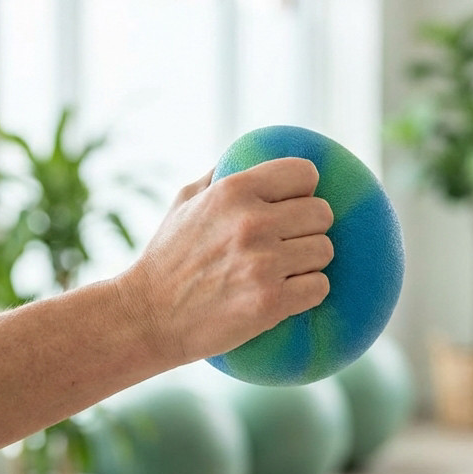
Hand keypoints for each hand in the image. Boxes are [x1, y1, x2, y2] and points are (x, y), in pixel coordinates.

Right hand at [119, 158, 333, 363]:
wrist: (148, 317)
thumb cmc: (168, 258)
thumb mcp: (186, 203)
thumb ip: (221, 177)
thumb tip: (253, 157)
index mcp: (233, 191)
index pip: (304, 173)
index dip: (304, 189)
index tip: (295, 203)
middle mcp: (251, 222)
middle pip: (322, 214)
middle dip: (310, 228)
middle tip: (291, 242)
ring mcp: (263, 264)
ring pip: (324, 251)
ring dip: (310, 262)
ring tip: (286, 269)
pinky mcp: (270, 302)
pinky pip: (319, 287)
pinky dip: (308, 292)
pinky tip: (289, 294)